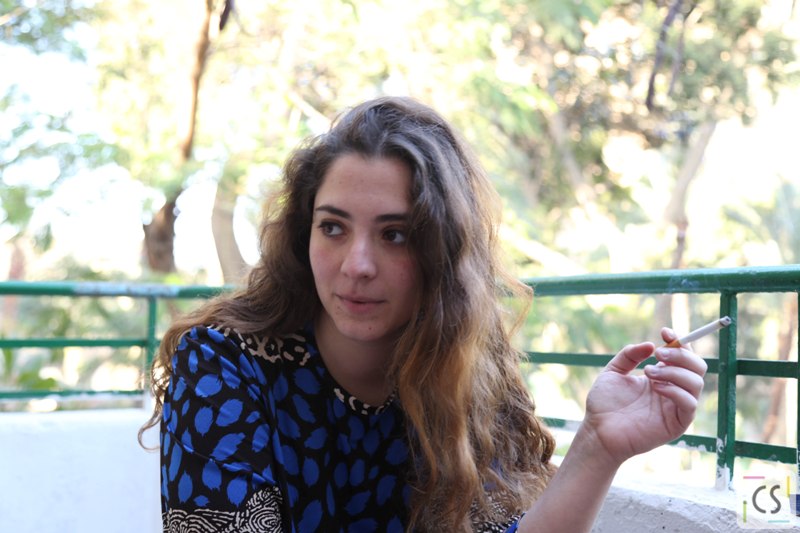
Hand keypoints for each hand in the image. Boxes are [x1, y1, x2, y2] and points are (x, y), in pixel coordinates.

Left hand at [581, 327, 707, 466]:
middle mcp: (673, 390)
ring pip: (696, 382)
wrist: (598, 430)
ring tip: (649, 372)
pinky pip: (689, 403)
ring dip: (675, 371)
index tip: (664, 332)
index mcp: (661, 377)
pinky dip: (676, 390)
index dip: (679, 341)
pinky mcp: (677, 424)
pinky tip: (656, 387)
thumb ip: (629, 355)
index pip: (682, 356)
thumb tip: (650, 344)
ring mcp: (676, 407)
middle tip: (658, 354)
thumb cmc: (604, 404)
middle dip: (681, 354)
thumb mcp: (613, 371)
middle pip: (697, 366)